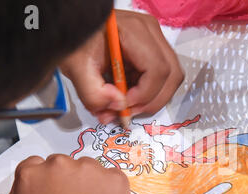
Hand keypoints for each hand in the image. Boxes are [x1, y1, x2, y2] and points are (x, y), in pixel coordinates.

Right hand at [3, 155, 130, 193]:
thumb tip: (29, 186)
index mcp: (32, 174)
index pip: (36, 165)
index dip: (46, 181)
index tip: (53, 192)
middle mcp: (60, 166)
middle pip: (64, 165)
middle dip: (67, 181)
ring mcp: (90, 170)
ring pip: (89, 169)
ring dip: (90, 183)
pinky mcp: (114, 178)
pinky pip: (113, 177)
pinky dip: (111, 190)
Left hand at [60, 10, 184, 123]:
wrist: (76, 30)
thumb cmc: (77, 41)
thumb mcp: (77, 68)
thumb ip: (94, 93)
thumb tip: (119, 106)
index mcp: (135, 30)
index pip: (157, 69)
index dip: (144, 94)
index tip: (125, 105)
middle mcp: (151, 33)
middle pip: (171, 75)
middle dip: (152, 100)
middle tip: (128, 111)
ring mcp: (155, 41)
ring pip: (171, 79)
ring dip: (152, 98)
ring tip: (127, 103)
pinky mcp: (153, 51)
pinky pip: (163, 78)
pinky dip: (148, 92)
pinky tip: (129, 92)